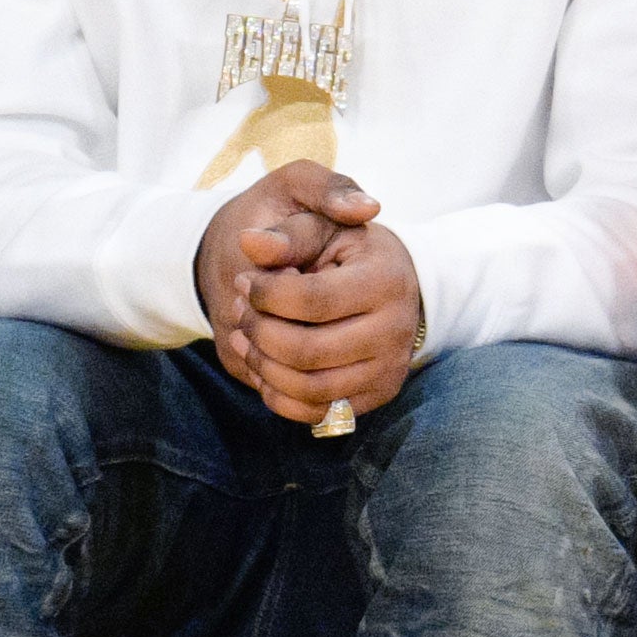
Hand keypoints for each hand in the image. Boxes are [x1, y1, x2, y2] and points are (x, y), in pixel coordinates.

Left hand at [196, 161, 417, 423]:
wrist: (389, 281)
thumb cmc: (345, 246)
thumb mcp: (320, 223)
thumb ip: (286, 231)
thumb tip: (250, 243)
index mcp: (385, 279)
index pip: (311, 300)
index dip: (265, 295)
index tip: (246, 281)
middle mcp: (396, 330)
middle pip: (306, 350)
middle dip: (258, 331)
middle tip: (240, 309)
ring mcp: (389, 369)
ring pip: (308, 388)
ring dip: (262, 364)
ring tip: (244, 335)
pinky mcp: (377, 395)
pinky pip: (317, 412)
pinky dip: (278, 394)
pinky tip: (263, 363)